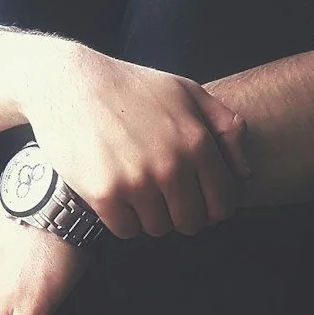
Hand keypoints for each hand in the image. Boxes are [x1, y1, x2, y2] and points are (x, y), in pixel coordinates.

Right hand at [21, 41, 251, 237]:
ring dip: (151, 216)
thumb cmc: (131, 87)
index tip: (197, 200)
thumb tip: (244, 175)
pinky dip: (122, 219)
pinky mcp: (105, 195)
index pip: (222, 203)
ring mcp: (137, 183)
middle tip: (166, 198)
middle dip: (182, 214)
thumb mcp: (187, 92)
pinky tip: (116, 194)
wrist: (69, 83)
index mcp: (197, 143)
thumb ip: (226, 128)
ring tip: (138, 190)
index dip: (213, 208)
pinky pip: (126, 231)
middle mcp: (171, 166)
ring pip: (158, 228)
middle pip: (191, 222)